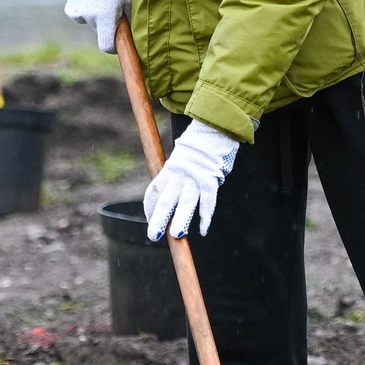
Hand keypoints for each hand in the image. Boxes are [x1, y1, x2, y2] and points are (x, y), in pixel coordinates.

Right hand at [62, 0, 131, 54]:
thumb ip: (130, 19)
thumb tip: (134, 37)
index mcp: (105, 16)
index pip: (106, 46)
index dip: (114, 47)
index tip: (119, 42)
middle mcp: (89, 16)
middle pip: (100, 31)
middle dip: (107, 24)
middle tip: (114, 5)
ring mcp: (77, 11)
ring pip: (91, 22)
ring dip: (96, 14)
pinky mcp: (69, 6)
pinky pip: (80, 14)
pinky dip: (86, 8)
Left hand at [143, 121, 239, 238]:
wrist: (214, 127)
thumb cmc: (199, 145)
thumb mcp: (181, 156)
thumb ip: (175, 172)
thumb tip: (170, 190)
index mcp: (169, 168)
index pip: (154, 191)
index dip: (150, 208)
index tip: (150, 219)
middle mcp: (179, 174)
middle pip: (166, 201)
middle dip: (159, 220)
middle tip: (153, 236)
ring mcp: (195, 177)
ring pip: (186, 203)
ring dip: (181, 220)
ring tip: (177, 235)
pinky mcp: (211, 179)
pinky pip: (208, 202)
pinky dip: (206, 216)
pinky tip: (204, 229)